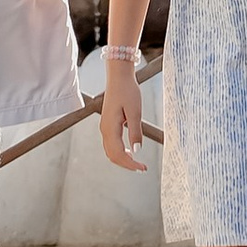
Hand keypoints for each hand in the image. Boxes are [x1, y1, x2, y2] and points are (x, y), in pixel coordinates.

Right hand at [98, 55, 146, 171]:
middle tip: (141, 168)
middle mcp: (104, 130)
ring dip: (122, 159)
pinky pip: (111, 144)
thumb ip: (135, 131)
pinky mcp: (107, 124)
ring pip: (110, 151)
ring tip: (136, 163)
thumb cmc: (127, 91)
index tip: (143, 168)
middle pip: (112, 155)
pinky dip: (119, 152)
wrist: (118, 77)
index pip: (119, 154)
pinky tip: (130, 151)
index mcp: (110, 128)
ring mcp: (104, 127)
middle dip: (126, 165)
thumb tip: (137, 150)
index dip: (130, 164)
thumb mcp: (135, 111)